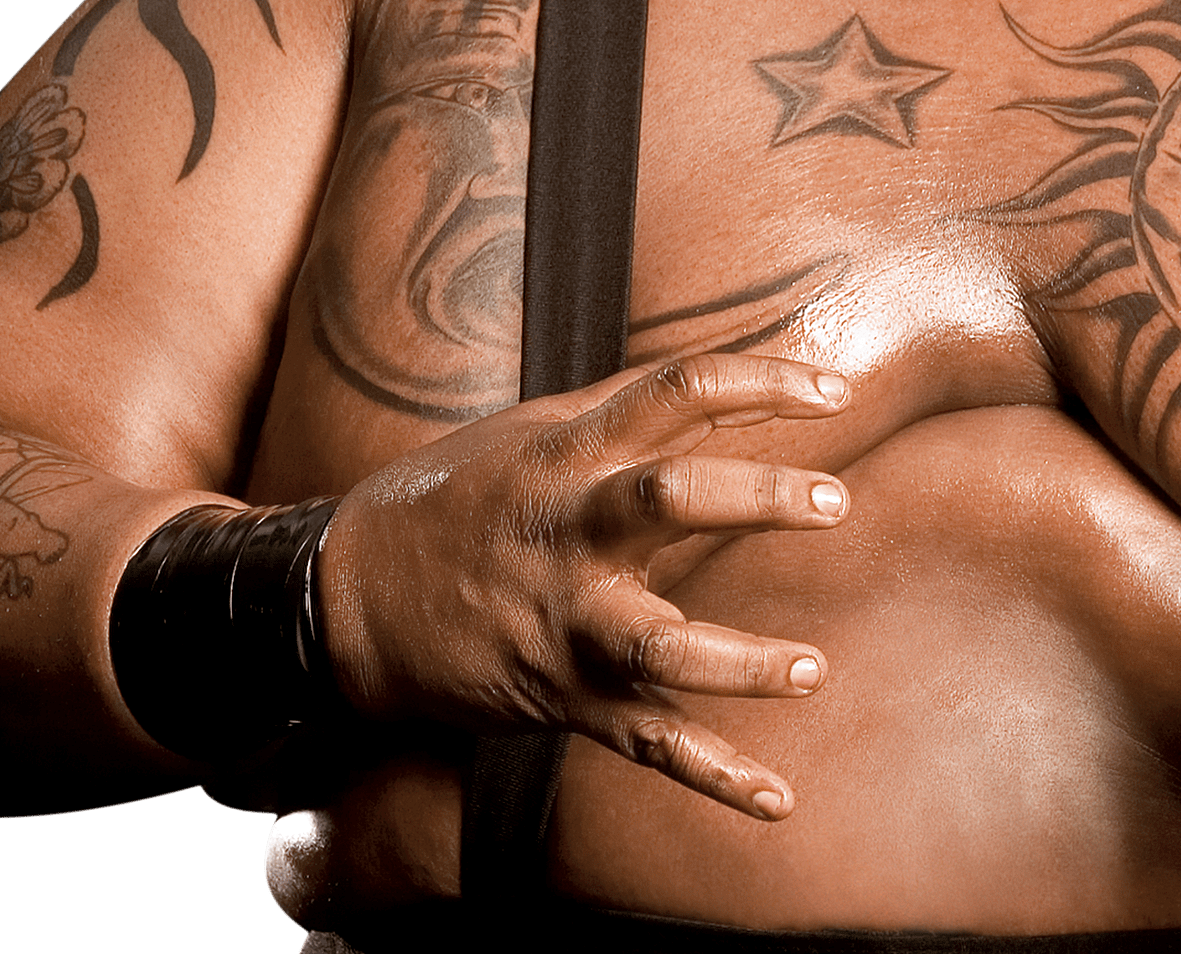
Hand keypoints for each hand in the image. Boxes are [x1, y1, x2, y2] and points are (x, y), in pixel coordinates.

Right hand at [321, 354, 852, 819]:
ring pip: (659, 645)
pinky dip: (715, 777)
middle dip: (757, 497)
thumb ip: (626, 410)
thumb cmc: (454, 500)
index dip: (762, 382)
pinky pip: (646, 743)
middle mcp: (571, 533)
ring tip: (810, 669)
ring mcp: (566, 622)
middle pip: (670, 499)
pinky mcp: (562, 696)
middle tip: (835, 501)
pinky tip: (779, 798)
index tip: (835, 390)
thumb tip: (727, 382)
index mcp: (570, 454)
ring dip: (740, 662)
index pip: (677, 392)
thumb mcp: (531, 432)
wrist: (344, 599)